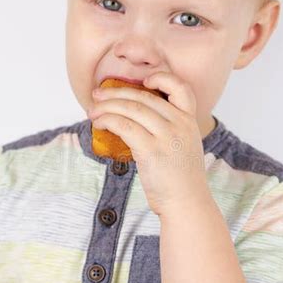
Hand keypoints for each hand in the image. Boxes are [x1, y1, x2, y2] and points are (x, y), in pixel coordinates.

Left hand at [88, 71, 209, 215]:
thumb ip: (170, 130)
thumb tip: (137, 119)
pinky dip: (107, 120)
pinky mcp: (151, 150)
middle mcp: (180, 124)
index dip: (162, 78)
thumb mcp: (184, 147)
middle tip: (98, 94)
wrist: (187, 204)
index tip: (144, 80)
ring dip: (107, 106)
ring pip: (131, 109)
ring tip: (92, 110)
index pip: (181, 88)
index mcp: (190, 121)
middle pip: (144, 97)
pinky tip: (99, 124)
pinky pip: (124, 126)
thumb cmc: (181, 180)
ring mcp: (167, 136)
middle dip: (117, 93)